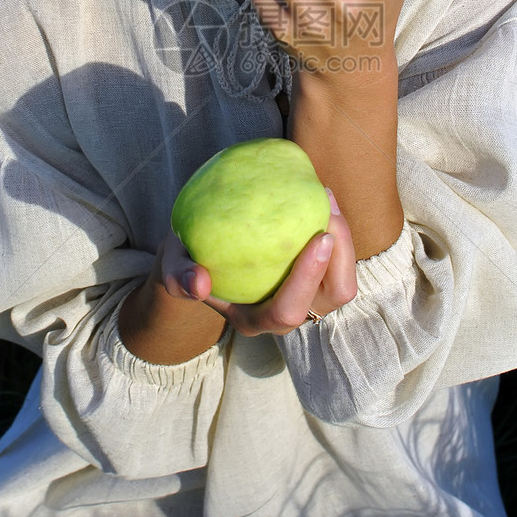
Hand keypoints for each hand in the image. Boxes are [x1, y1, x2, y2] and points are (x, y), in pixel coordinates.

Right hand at [159, 190, 356, 335]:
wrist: (198, 258)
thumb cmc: (186, 263)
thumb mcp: (173, 267)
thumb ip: (179, 277)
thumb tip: (198, 284)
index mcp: (254, 319)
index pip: (288, 310)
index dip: (308, 278)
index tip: (319, 237)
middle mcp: (285, 315)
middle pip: (332, 296)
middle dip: (341, 253)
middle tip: (326, 206)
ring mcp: (304, 297)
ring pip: (343, 280)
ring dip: (344, 240)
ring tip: (325, 196)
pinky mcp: (314, 278)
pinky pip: (338, 261)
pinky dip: (337, 232)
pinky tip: (321, 198)